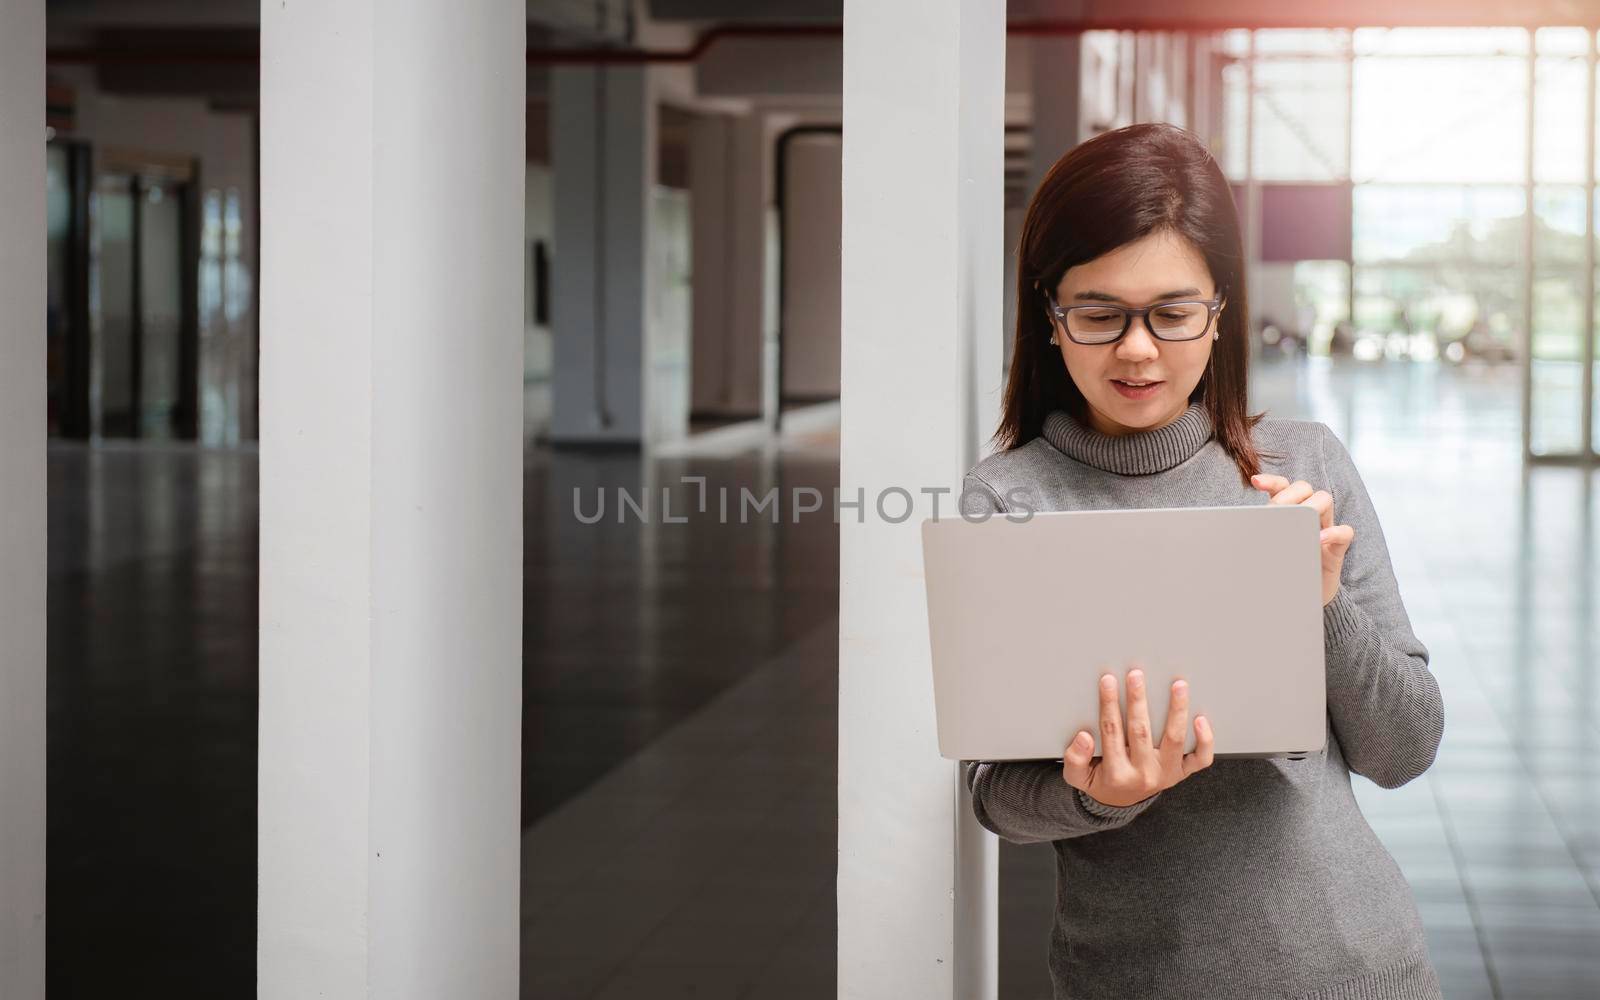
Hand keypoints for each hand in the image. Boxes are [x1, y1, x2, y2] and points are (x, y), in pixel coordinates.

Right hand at [1062, 668, 1214, 808]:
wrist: (1122, 802)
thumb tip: (1084, 737)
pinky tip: (1201, 719)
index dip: (1109, 704)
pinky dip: (1204, 740)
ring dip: (1176, 710)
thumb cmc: (1101, 780)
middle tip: (1136, 675)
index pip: (1111, 731)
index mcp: (1117, 773)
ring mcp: (1167, 773)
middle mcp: (1144, 773)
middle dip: (1137, 700)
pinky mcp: (1182, 772)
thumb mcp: (1077, 777)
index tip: (1108, 681)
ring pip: (1174, 739)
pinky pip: (1200, 759)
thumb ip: (1075, 758)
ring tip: (1178, 686)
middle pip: (1141, 731)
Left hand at [1251, 473, 1354, 606]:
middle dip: (1288, 493)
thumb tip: (1233, 531)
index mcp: (1289, 511)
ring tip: (1296, 521)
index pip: (1282, 487)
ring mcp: (1325, 527)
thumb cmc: (1284, 567)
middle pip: (1303, 486)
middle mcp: (1308, 514)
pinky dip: (1333, 532)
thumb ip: (1258, 536)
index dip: (1271, 481)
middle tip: (1275, 510)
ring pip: (1325, 499)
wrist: (1305, 596)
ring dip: (1310, 505)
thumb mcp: (1267, 549)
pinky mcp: (1337, 547)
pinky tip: (1319, 539)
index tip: (1255, 482)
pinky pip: (1345, 531)